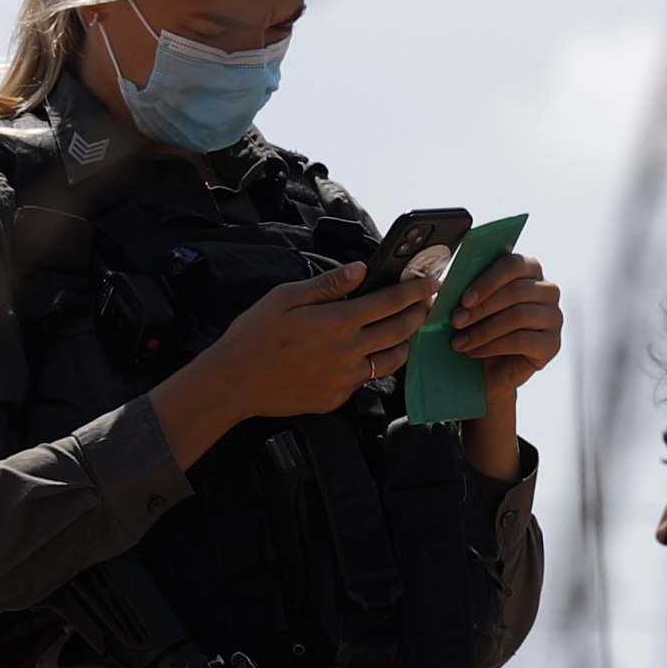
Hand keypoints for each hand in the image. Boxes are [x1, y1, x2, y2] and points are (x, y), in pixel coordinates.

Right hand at [152, 262, 436, 466]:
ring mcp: (346, 378)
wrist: (235, 382)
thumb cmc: (254, 335)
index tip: (431, 281)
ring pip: (392, 359)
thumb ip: (328, 285)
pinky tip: (367, 354)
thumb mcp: (286, 297)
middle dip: (419, 312)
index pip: (391, 301)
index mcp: (338, 321)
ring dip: (405, 341)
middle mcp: (349, 351)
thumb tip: (361, 270)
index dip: (415, 289)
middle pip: (401, 330)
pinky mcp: (338, 397)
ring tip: (404, 328)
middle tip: (426, 301)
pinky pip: (366, 379)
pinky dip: (373, 364)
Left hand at [449, 250, 561, 390]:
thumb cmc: (478, 327)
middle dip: (482, 308)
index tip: (464, 300)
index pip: (514, 264)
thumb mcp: (468, 305)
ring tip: (459, 342)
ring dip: (483, 330)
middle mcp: (548, 290)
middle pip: (517, 291)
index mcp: (529, 270)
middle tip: (456, 321)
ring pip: (519, 315)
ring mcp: (554, 317)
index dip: (487, 281)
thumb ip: (464, 289)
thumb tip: (443, 283)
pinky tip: (474, 352)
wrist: (488, 369)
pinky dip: (492, 346)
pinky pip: (522, 341)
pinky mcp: (552, 344)